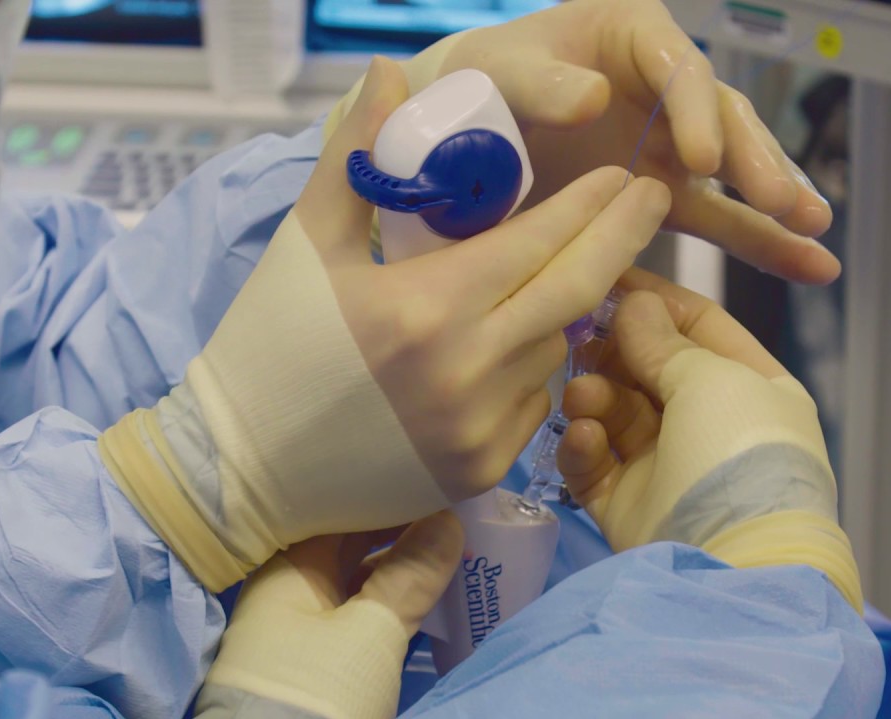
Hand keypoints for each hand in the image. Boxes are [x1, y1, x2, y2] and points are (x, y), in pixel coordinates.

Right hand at [99, 58, 669, 590]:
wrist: (239, 466)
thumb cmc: (269, 345)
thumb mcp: (304, 244)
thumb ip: (354, 154)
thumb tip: (390, 73)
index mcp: (425, 306)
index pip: (537, 242)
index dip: (590, 206)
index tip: (625, 177)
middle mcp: (465, 372)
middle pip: (575, 292)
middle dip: (623, 239)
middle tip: (651, 201)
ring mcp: (478, 431)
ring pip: (555, 351)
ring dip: (562, 309)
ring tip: (548, 279)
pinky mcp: (479, 473)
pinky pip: (533, 406)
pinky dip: (530, 372)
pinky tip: (502, 352)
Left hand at [194, 512, 463, 718]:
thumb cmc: (318, 688)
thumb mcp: (373, 630)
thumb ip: (411, 574)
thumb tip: (447, 522)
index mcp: (286, 566)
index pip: (335, 506)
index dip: (383, 491)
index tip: (429, 477)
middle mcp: (285, 589)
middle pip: (344, 543)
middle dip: (395, 528)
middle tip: (449, 510)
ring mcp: (297, 628)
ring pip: (353, 580)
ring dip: (397, 566)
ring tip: (447, 550)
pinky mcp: (313, 663)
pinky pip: (356, 612)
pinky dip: (389, 600)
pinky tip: (422, 597)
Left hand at [379, 0, 837, 283]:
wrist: (466, 129)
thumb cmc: (483, 85)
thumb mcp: (501, 73)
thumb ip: (540, 82)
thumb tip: (594, 97)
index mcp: (632, 33)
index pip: (677, 67)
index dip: (694, 113)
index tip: (701, 160)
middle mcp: (666, 83)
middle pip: (721, 116)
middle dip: (754, 159)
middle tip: (779, 200)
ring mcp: (671, 139)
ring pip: (733, 168)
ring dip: (773, 200)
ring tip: (814, 232)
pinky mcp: (666, 191)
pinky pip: (719, 216)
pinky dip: (761, 240)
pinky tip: (810, 264)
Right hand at [557, 277, 862, 611]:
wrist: (734, 565)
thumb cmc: (740, 459)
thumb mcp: (713, 380)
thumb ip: (664, 340)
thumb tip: (632, 304)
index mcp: (753, 388)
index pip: (699, 326)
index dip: (653, 300)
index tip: (604, 278)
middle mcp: (711, 425)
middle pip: (649, 368)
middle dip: (614, 350)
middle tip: (579, 336)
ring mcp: (669, 467)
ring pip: (616, 412)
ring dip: (595, 396)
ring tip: (583, 397)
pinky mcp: (628, 506)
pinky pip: (595, 462)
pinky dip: (584, 444)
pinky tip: (582, 437)